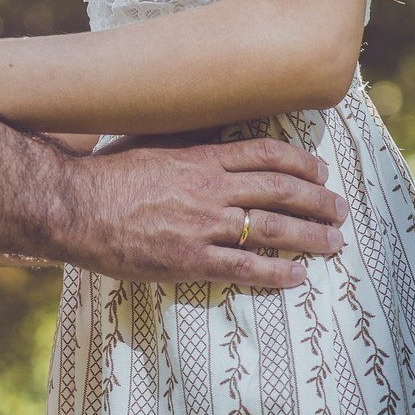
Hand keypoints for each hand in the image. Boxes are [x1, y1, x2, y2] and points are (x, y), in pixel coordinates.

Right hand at [71, 133, 346, 286]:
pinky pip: (244, 268)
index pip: (265, 155)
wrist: (73, 205)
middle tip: (341, 209)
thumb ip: (187, 144)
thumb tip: (215, 138)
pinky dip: (276, 272)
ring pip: (272, 228)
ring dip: (310, 235)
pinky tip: (297, 276)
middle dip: (318, 200)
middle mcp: (210, 188)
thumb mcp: (151, 143)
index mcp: (201, 157)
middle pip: (280, 190)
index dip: (300, 164)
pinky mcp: (189, 260)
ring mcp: (202, 225)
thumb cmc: (107, 173)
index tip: (321, 172)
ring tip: (334, 242)